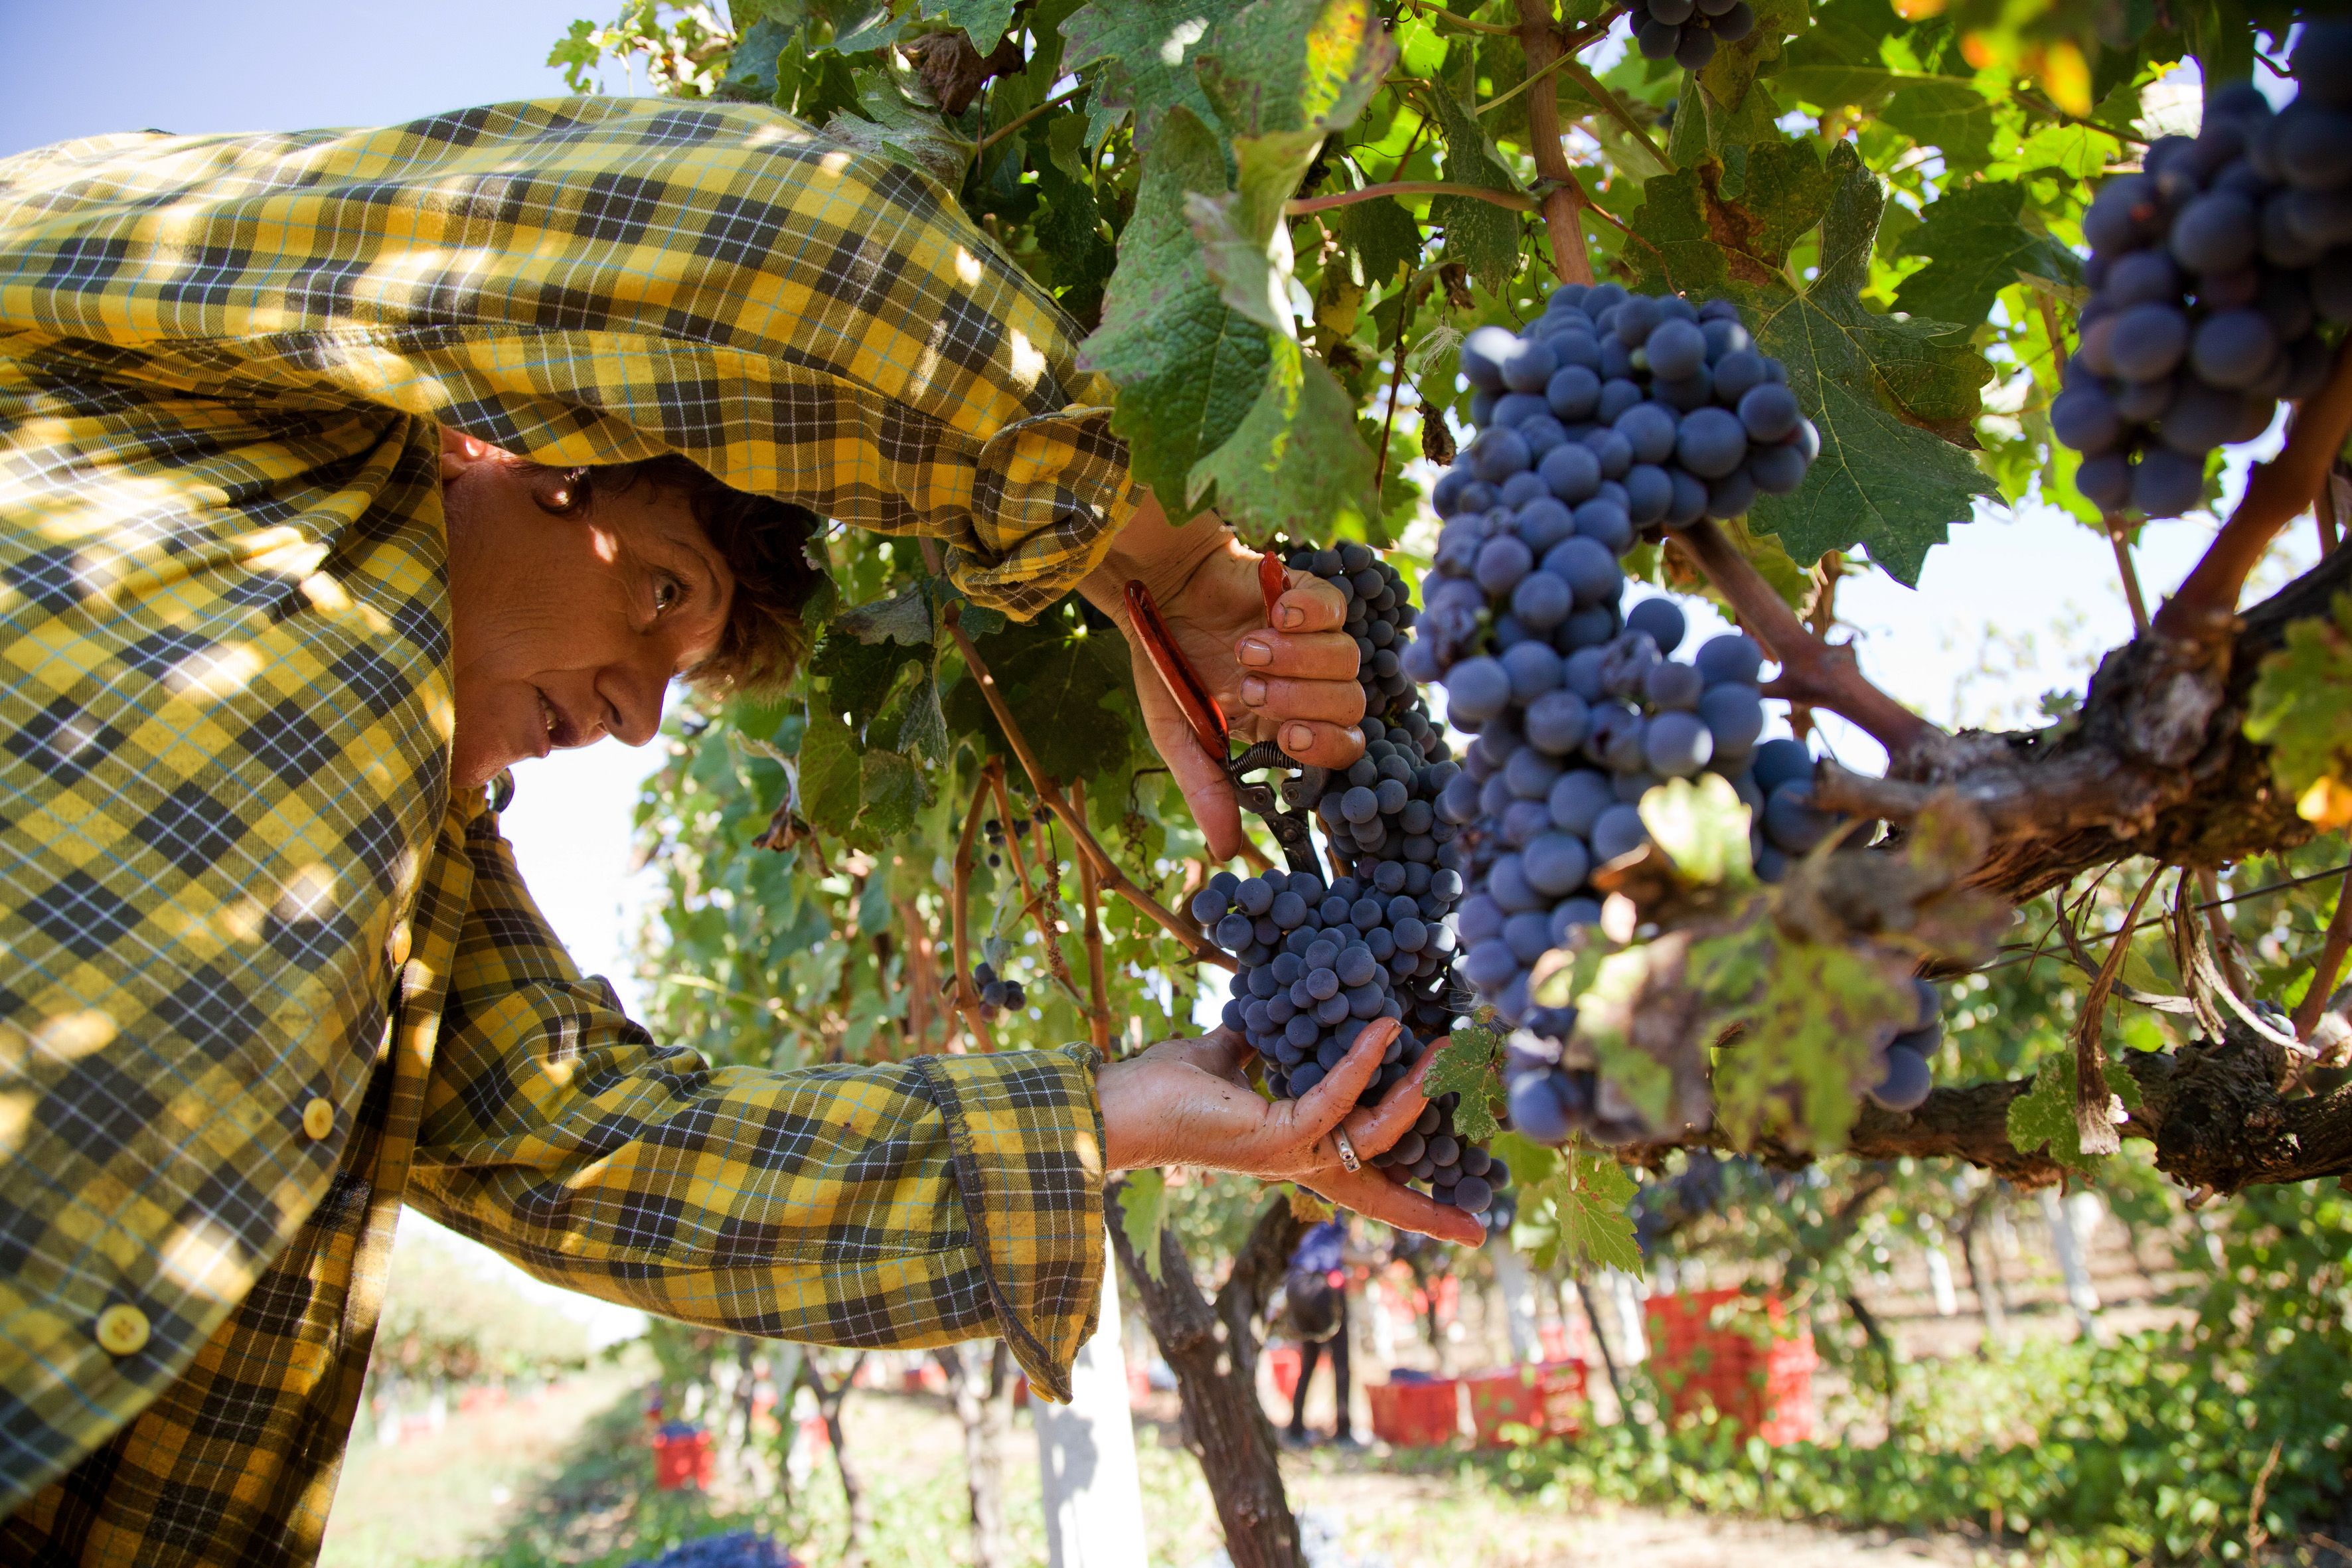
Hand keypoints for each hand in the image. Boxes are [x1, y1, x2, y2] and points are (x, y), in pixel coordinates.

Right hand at [1081, 494, 1366, 860]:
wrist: (1155, 595)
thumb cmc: (1169, 667)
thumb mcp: (1179, 734)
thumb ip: (1207, 789)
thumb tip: (1225, 853)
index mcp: (1285, 727)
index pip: (1339, 751)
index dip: (1323, 747)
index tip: (1286, 737)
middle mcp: (1310, 688)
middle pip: (1351, 708)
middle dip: (1303, 702)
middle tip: (1251, 690)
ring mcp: (1315, 641)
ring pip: (1348, 661)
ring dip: (1298, 660)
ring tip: (1248, 651)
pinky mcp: (1312, 596)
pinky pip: (1337, 609)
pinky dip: (1310, 614)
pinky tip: (1274, 614)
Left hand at [1094, 1017, 1488, 1245]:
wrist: (1118, 1106)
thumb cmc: (1163, 1089)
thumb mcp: (1226, 1058)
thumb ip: (1260, 1040)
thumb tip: (1278, 1006)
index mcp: (1295, 1150)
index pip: (1365, 1184)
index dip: (1413, 1204)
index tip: (1464, 1227)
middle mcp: (1299, 1163)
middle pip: (1382, 1195)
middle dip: (1434, 1208)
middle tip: (1482, 1220)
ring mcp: (1289, 1155)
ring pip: (1375, 1135)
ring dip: (1415, 1092)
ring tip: (1446, 1051)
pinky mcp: (1274, 1137)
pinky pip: (1334, 1100)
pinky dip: (1360, 1061)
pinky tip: (1380, 1028)